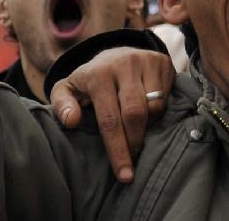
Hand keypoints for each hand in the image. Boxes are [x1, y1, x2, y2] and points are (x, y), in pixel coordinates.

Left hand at [50, 48, 174, 182]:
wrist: (115, 53)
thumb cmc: (90, 80)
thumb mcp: (68, 90)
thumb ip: (62, 106)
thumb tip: (72, 121)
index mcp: (98, 74)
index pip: (109, 119)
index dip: (117, 149)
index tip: (124, 175)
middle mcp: (123, 64)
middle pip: (134, 114)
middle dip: (134, 143)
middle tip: (132, 161)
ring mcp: (145, 60)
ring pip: (154, 106)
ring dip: (147, 127)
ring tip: (136, 133)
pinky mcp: (162, 61)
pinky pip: (167, 97)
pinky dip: (159, 112)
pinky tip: (147, 114)